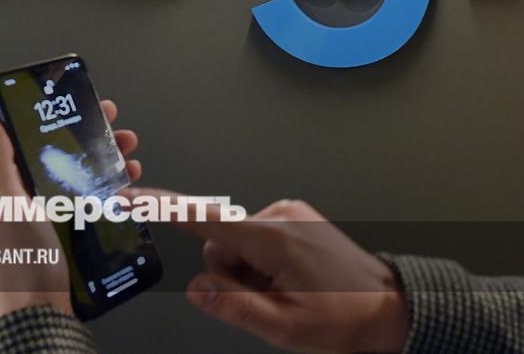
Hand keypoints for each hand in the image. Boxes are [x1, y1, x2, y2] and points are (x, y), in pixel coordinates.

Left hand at [0, 99, 141, 320]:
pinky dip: (119, 197)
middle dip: (99, 142)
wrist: (41, 318)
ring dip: (114, 167)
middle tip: (123, 134)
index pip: (42, 143)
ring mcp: (59, 224)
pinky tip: (133, 194)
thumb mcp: (8, 207)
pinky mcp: (79, 242)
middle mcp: (37, 204)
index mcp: (16, 191)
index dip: (66, 121)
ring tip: (133, 160)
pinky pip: (101, 210)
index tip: (90, 107)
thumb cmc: (22, 264)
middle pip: (72, 161)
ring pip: (91, 183)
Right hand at [128, 188, 408, 353]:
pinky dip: (264, 264)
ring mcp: (290, 214)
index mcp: (273, 238)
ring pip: (239, 244)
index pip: (205, 219)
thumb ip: (234, 307)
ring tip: (288, 293)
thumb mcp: (284, 327)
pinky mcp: (296, 219)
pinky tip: (293, 282)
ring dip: (251, 273)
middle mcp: (281, 215)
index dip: (163, 209)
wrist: (392, 310)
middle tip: (271, 302)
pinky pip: (258, 240)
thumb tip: (197, 288)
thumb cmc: (346, 320)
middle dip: (233, 275)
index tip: (131, 196)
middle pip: (221, 243)